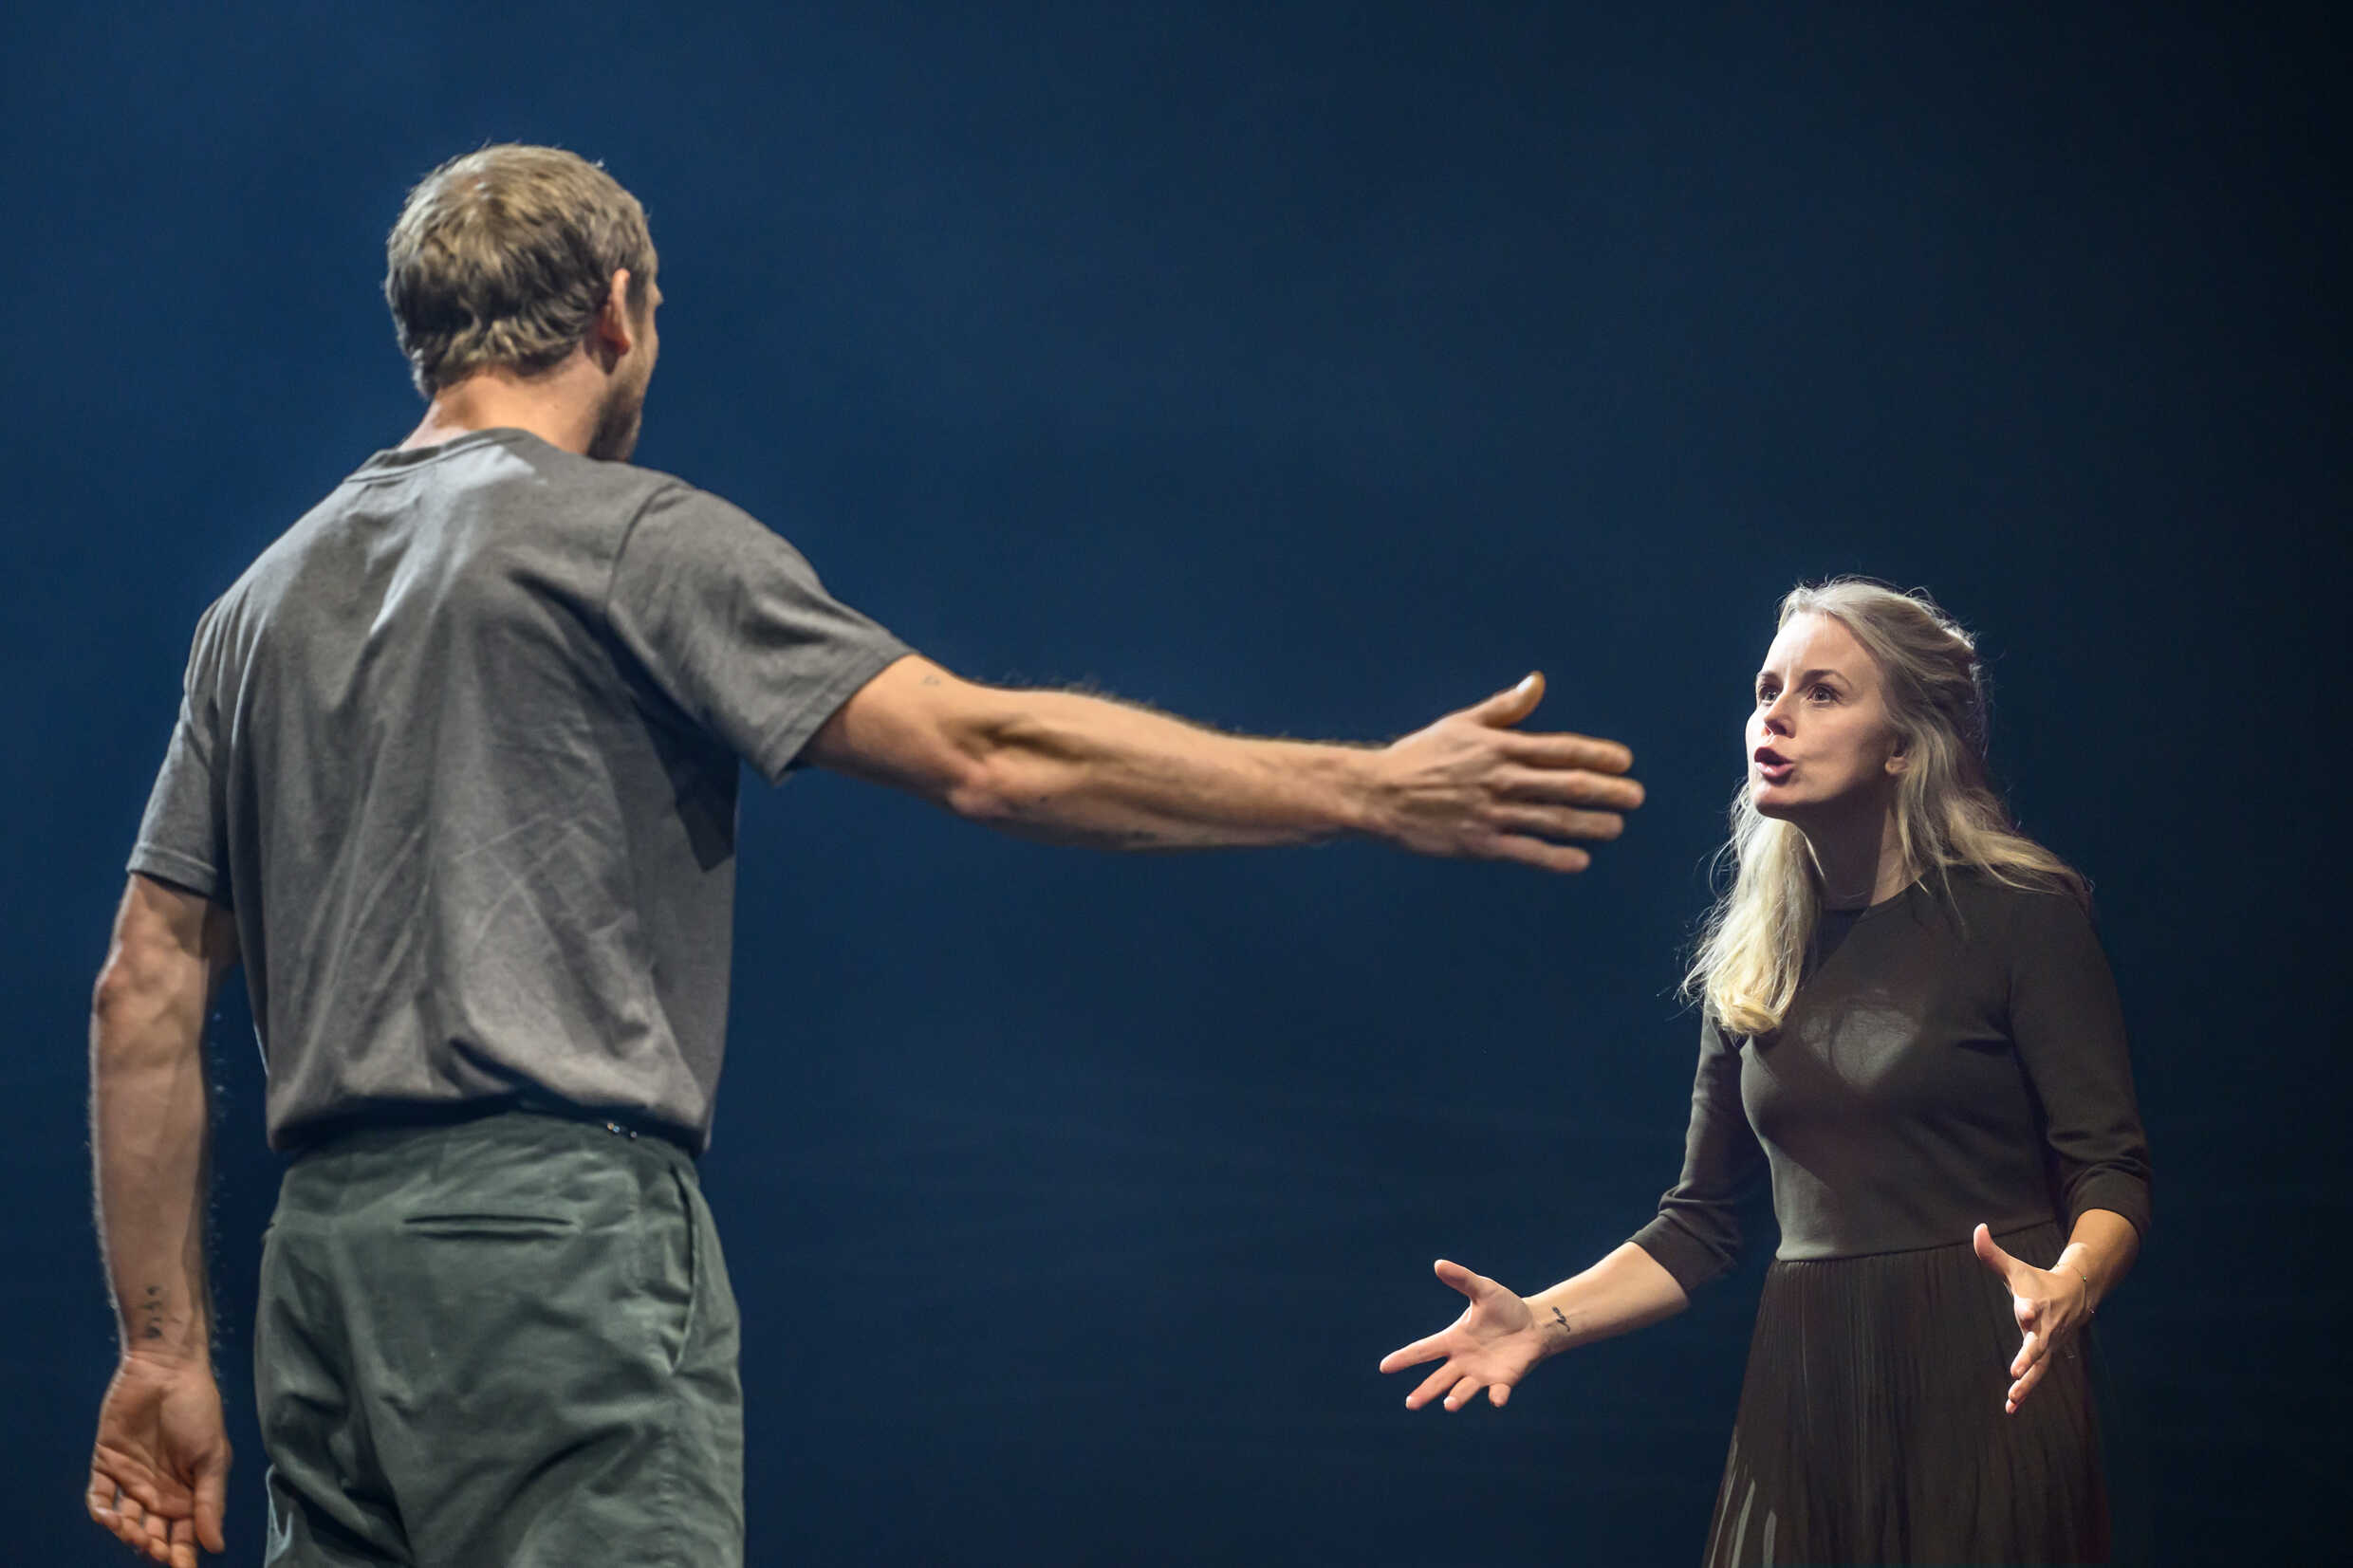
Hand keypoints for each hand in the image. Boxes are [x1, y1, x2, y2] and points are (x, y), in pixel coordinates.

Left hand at [87, 1353, 229, 1565]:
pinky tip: (111, 1518)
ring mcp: (131, 1479)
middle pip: (154, 1532)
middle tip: (158, 1551)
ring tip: (135, 1534)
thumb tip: (215, 1546)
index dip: (184, 1554)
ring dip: (129, 1534)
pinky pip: (99, 1498)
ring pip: (126, 1520)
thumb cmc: (198, 1410)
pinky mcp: (106, 1465)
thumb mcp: (213, 1456)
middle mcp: (159, 1491)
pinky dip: (102, 1512)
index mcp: (189, 1491)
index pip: (185, 1533)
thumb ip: (210, 1501)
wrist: (166, 1370)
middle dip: (155, 1547)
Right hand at [1370, 674, 1642, 871]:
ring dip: (1589, 824)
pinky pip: (1525, 851)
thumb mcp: (1461, 723)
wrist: (1378, 794)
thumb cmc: (1420, 755)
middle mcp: (1500, 779)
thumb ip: (1504, 708)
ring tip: (1616, 827)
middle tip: (1636, 797)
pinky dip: (1554, 857)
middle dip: (1606, 791)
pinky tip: (1579, 860)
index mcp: (1499, 747)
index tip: (1624, 761)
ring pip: (1551, 819)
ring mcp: (1491, 813)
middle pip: (1565, 785)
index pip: (1559, 749)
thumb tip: (1536, 683)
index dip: (1596, 755)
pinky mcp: (1478, 843)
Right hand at [1378, 1259, 1555, 1409]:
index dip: (1404, 1358)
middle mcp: (1463, 1361)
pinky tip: (1496, 1399)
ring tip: (1449, 1404)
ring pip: (1463, 1389)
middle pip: (1439, 1379)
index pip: (1424, 1350)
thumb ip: (1462, 1280)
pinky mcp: (1504, 1381)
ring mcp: (1482, 1374)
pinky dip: (1496, 1397)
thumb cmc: (1505, 1307)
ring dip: (1456, 1398)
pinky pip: (1497, 1392)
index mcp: (1454, 1340)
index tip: (1384, 1367)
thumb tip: (1439, 1264)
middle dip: (1424, 1391)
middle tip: (1410, 1404)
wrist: (1534, 1324)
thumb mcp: (1483, 1289)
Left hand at [1972, 1223, 2092, 1415]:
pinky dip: (2025, 1392)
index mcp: (2038, 1303)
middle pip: (2039, 1343)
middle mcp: (2046, 1327)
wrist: (2075, 1295)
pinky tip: (2010, 1407)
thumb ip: (1992, 1253)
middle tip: (2016, 1369)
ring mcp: (2049, 1344)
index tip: (2024, 1311)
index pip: (2033, 1306)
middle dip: (2028, 1356)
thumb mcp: (2015, 1268)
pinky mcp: (2047, 1357)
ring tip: (2012, 1397)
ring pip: (2040, 1367)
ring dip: (2027, 1383)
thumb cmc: (2038, 1282)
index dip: (2028, 1308)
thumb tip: (1978, 1228)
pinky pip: (2037, 1377)